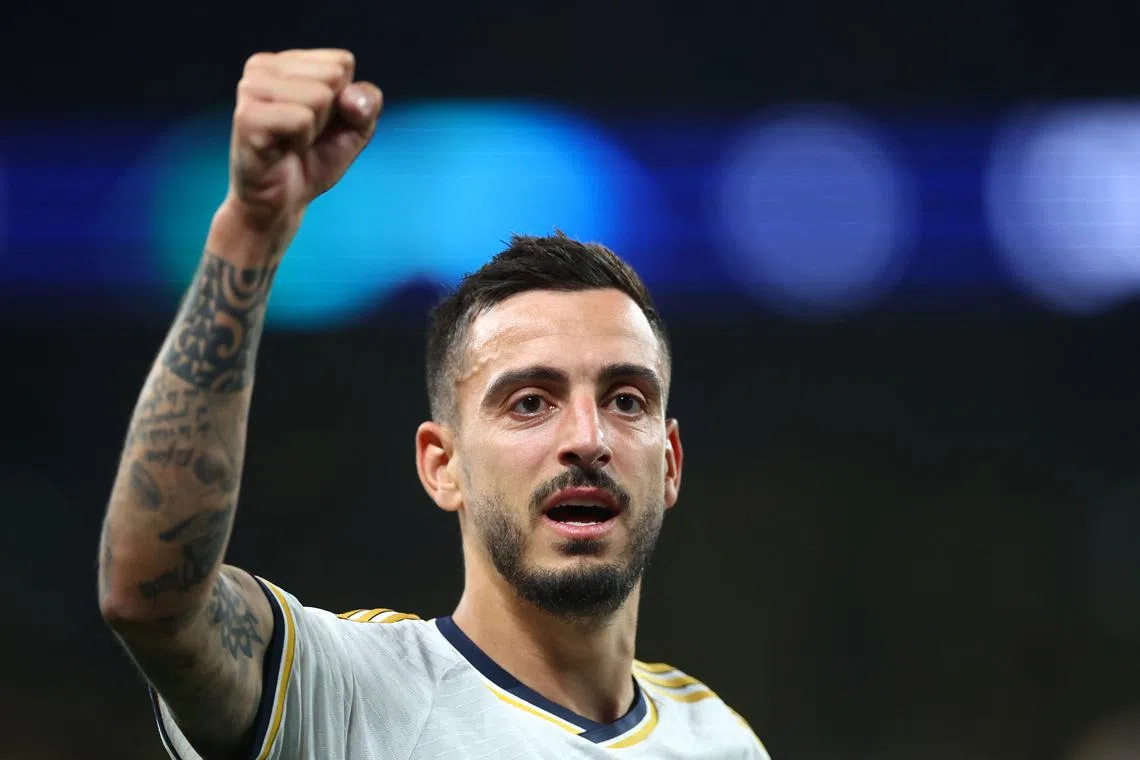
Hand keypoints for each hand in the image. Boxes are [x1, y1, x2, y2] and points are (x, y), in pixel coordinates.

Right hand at [215, 48, 382, 249]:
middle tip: (304, 136)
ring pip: (319, 96)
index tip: (319, 123)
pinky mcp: (247, 116)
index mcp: (285, 61)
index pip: (342, 62)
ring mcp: (251, 89)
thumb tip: (351, 97)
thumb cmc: (313, 160)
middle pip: (333, 76)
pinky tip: (283, 149)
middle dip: (330, 115)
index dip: (344, 101)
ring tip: (292, 142)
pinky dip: (302, 141)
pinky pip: (301, 119)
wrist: (281, 204)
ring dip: (314, 130)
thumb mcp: (355, 129)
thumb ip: (367, 103)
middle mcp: (262, 66)